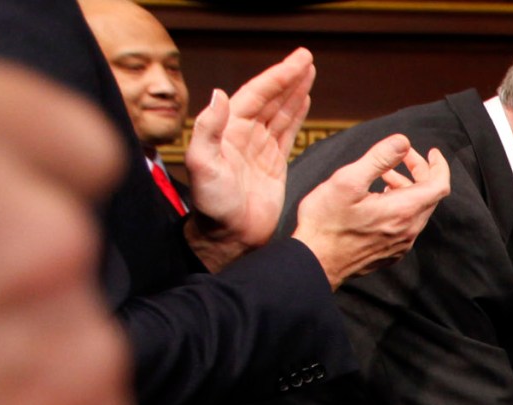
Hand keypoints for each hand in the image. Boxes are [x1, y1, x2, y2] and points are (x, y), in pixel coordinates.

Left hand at [180, 47, 311, 271]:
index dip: (276, 77)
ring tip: (309, 73)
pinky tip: (304, 101)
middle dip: (289, 78)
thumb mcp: (203, 165)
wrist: (229, 238)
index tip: (296, 62)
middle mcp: (244, 135)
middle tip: (307, 59)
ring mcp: (259, 149)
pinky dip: (296, 115)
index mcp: (229, 131)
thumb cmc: (212, 206)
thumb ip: (207, 130)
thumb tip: (219, 95)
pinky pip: (287, 133)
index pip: (256, 96)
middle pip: (270, 99)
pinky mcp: (274, 165)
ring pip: (280, 113)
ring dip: (295, 92)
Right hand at [292, 134, 448, 288]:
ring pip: (417, 210)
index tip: (432, 152)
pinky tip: (379, 199)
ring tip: (384, 175)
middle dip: (419, 172)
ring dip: (407, 188)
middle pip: (429, 196)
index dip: (439, 165)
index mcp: (403, 211)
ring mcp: (401, 245)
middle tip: (400, 157)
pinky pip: (406, 225)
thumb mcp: (348, 181)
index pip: (439, 185)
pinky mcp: (390, 252)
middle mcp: (408, 231)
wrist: (315, 263)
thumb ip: (378, 158)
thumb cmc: (326, 223)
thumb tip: (403, 142)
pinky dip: (401, 205)